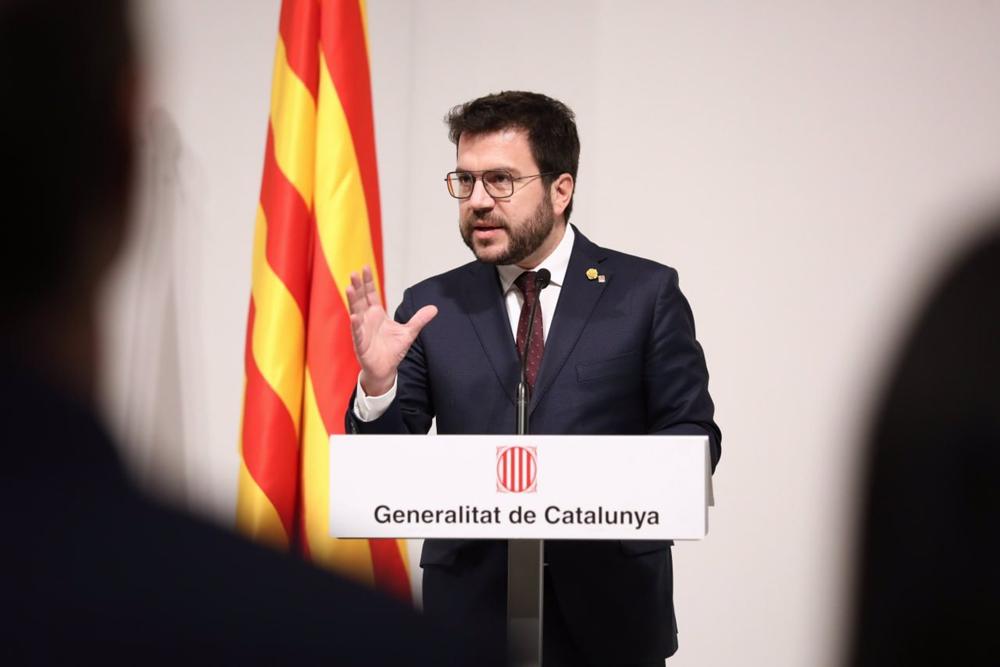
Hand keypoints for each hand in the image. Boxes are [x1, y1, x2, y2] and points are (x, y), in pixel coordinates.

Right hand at [346, 266, 437, 395]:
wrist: (386, 369)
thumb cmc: (393, 350)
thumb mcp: (409, 332)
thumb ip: (419, 319)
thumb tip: (434, 308)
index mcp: (376, 314)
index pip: (371, 294)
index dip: (368, 282)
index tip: (365, 267)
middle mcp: (367, 319)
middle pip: (361, 299)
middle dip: (358, 286)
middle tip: (354, 273)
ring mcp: (362, 331)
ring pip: (356, 312)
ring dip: (352, 301)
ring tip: (350, 288)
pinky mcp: (361, 344)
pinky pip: (357, 333)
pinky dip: (356, 325)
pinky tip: (354, 316)